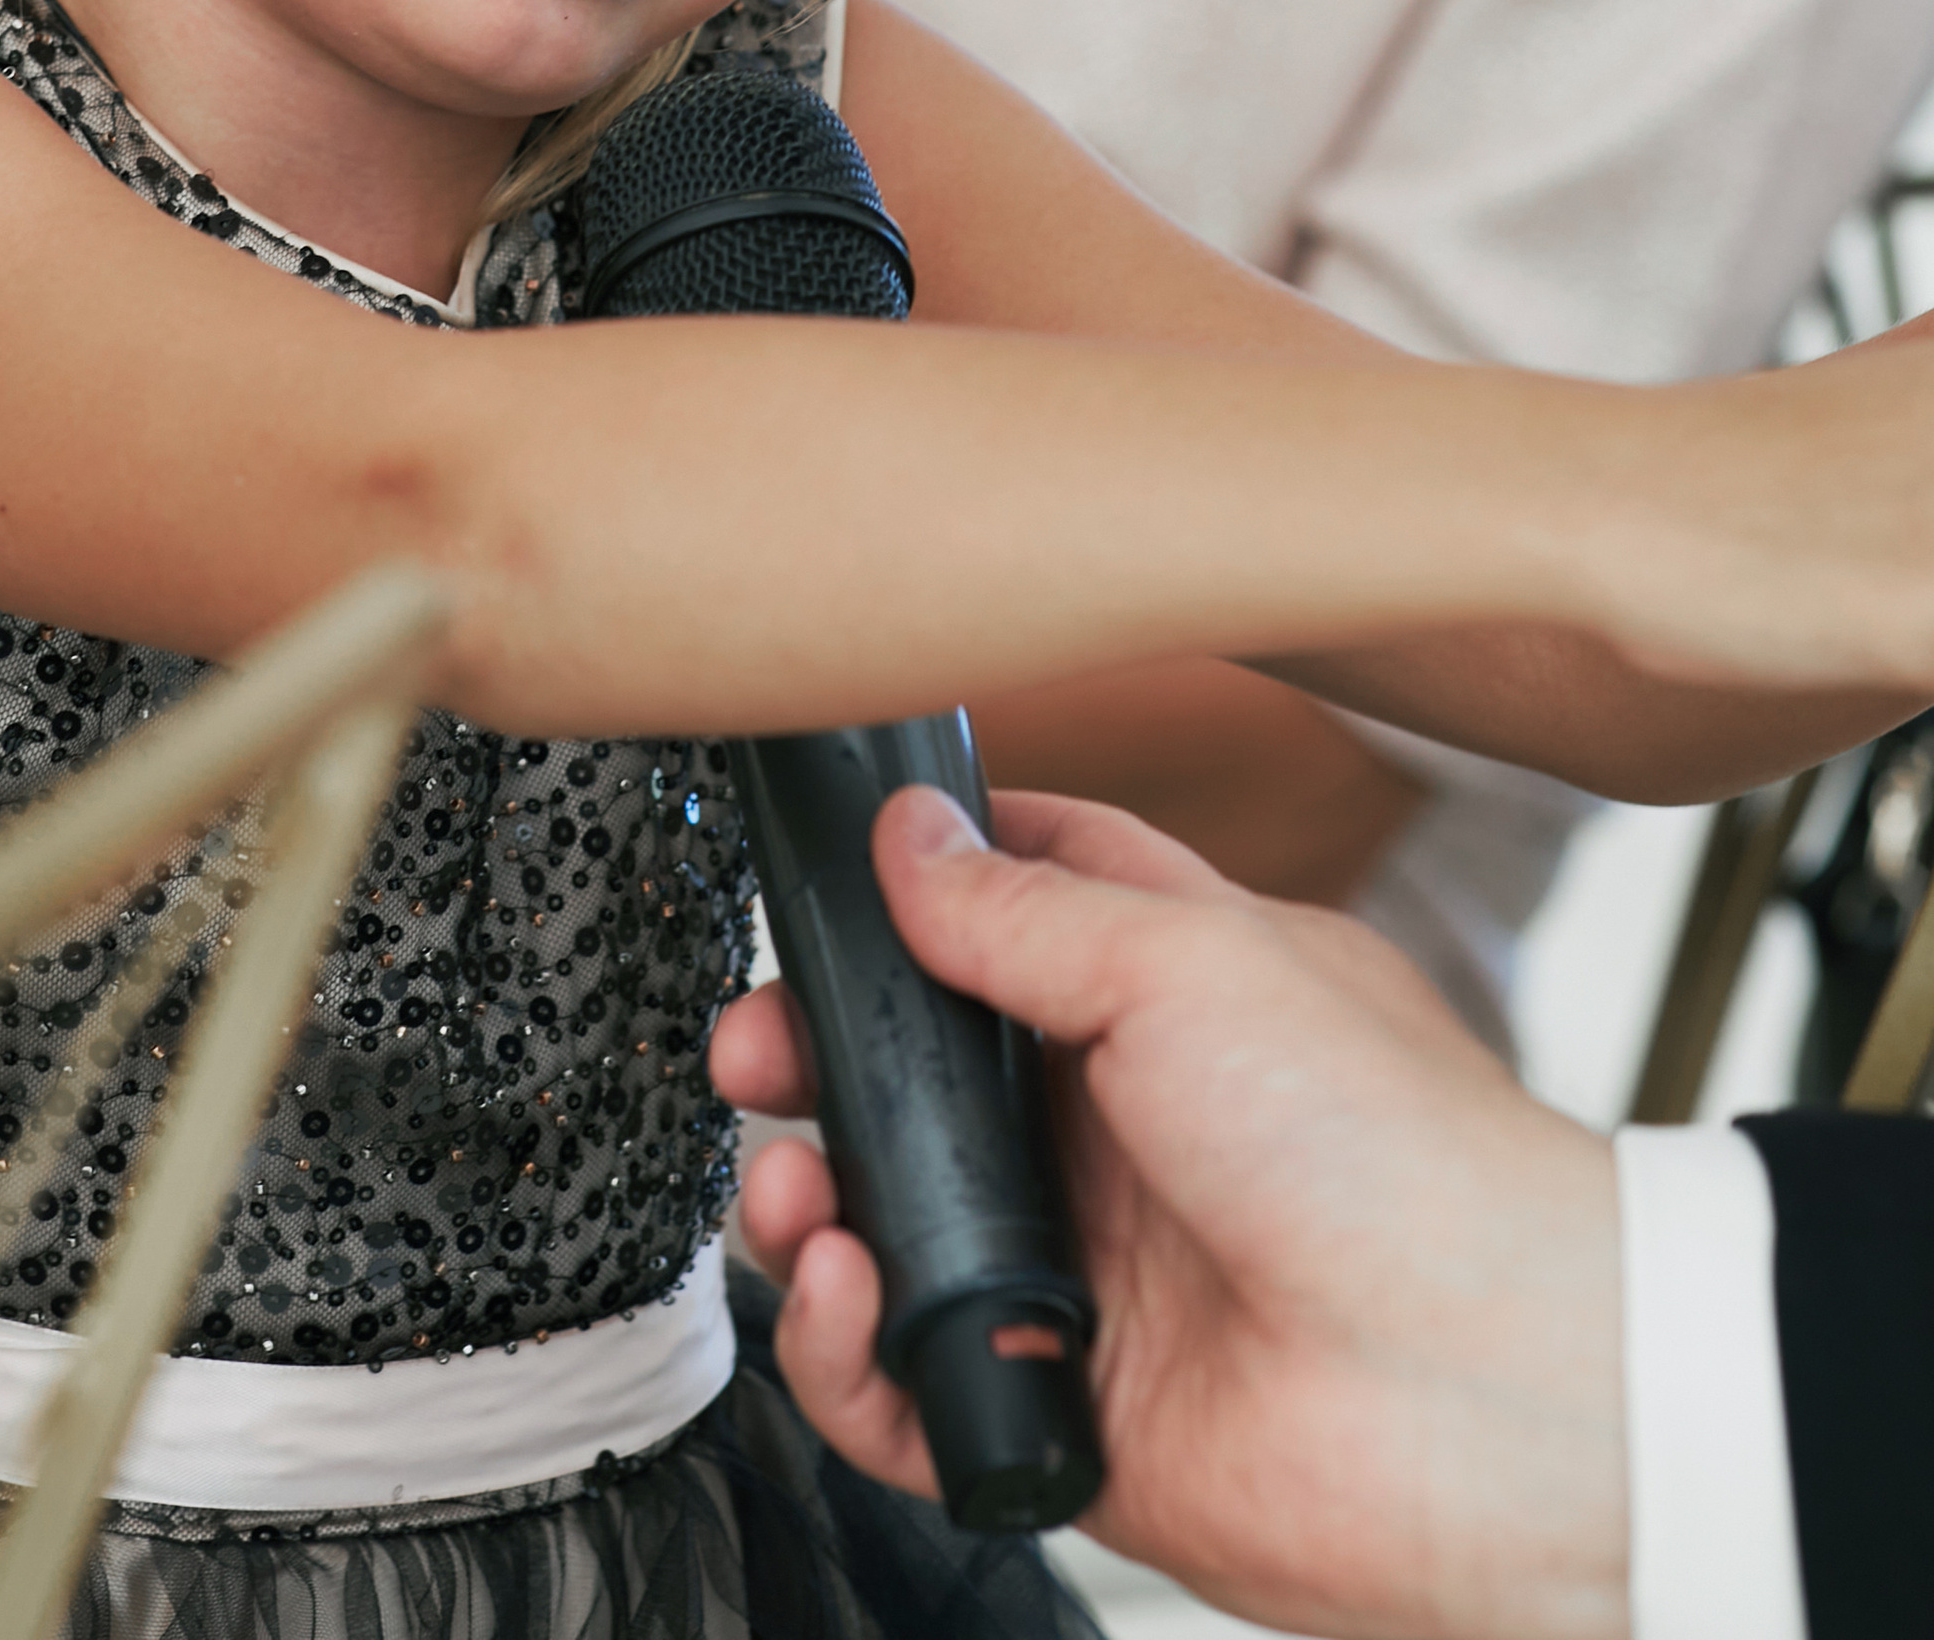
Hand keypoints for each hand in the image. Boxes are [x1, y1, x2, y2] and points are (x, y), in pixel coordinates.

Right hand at [712, 789, 1625, 1639]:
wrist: (1485, 1398)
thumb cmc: (1393, 1155)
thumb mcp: (1191, 963)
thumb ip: (1024, 910)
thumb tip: (910, 836)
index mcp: (1165, 992)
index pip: (1014, 904)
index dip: (915, 882)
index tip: (824, 876)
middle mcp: (1115, 1127)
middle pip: (913, 1076)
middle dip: (813, 1059)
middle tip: (757, 1054)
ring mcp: (1085, 1270)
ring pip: (890, 1229)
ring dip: (810, 1206)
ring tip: (798, 1197)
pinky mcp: (1062, 1408)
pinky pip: (903, 1386)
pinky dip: (845, 1352)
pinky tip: (849, 1300)